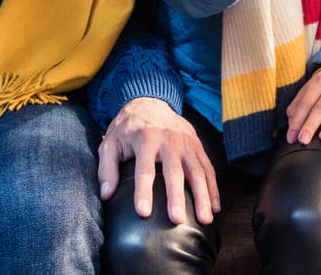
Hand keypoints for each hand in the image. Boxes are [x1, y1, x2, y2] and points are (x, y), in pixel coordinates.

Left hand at [97, 97, 218, 225]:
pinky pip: (208, 167)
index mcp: (146, 138)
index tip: (143, 212)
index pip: (145, 169)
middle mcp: (170, 139)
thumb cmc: (128, 127)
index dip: (143, 191)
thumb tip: (106, 194)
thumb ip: (107, 168)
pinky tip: (214, 206)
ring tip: (204, 219)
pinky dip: (213, 187)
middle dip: (177, 197)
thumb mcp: (110, 143)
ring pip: (197, 170)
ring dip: (202, 195)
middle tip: (177, 220)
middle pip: (175, 171)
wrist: (150, 102)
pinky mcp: (198, 145)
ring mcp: (187, 142)